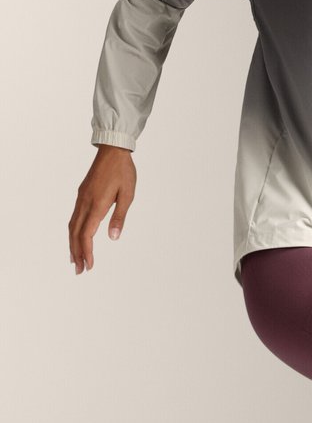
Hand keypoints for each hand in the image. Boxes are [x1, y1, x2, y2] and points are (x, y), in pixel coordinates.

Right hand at [68, 144, 135, 273]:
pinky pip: (74, 218)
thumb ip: (120, 217)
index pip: (87, 234)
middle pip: (76, 234)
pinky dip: (73, 232)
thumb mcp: (128, 195)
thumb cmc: (123, 172)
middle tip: (79, 271)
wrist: (113, 151)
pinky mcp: (82, 195)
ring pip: (72, 226)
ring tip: (75, 260)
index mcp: (97, 205)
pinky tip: (76, 238)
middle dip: (77, 253)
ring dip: (73, 244)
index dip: (87, 252)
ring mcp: (81, 199)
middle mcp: (85, 203)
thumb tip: (113, 237)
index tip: (89, 266)